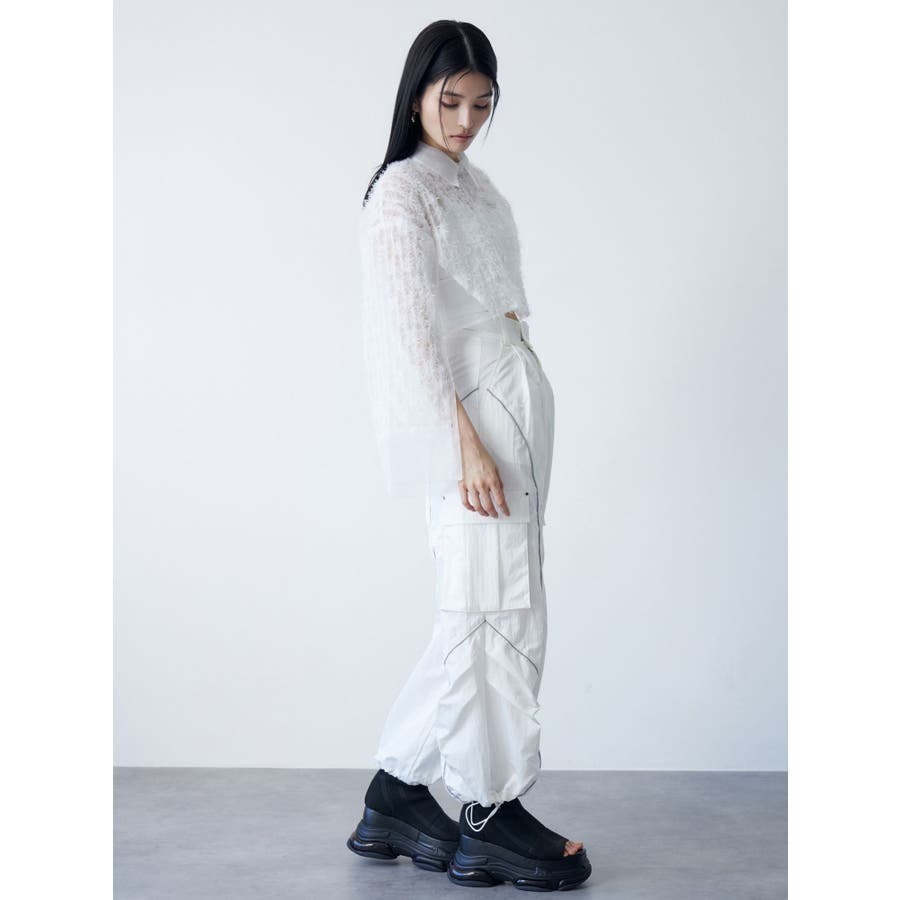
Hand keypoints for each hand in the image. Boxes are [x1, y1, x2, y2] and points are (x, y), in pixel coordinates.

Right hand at [455, 395, 509, 517]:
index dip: (504, 509)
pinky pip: (465, 500)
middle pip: (488, 505)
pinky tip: (473, 508)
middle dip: (494, 513)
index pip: (500, 500)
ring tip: (486, 514)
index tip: (506, 513)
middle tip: (496, 515)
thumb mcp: (496, 469)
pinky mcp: (463, 484)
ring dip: (482, 512)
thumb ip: (498, 482)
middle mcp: (481, 485)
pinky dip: (469, 507)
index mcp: (492, 481)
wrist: (471, 449)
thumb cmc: (483, 457)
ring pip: (477, 505)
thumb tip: (500, 493)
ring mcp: (471, 486)